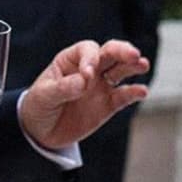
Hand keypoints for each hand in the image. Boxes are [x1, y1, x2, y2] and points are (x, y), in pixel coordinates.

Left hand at [19, 39, 149, 149]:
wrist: (41, 131)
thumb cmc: (39, 105)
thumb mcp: (44, 96)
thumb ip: (63, 87)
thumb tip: (84, 81)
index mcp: (71, 60)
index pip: (88, 50)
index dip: (90, 59)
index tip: (87, 75)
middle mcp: (90, 69)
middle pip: (110, 53)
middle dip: (122, 51)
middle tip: (133, 54)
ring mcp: (100, 86)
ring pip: (121, 71)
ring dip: (133, 66)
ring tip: (143, 64)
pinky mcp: (108, 105)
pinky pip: (123, 96)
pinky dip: (134, 93)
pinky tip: (142, 91)